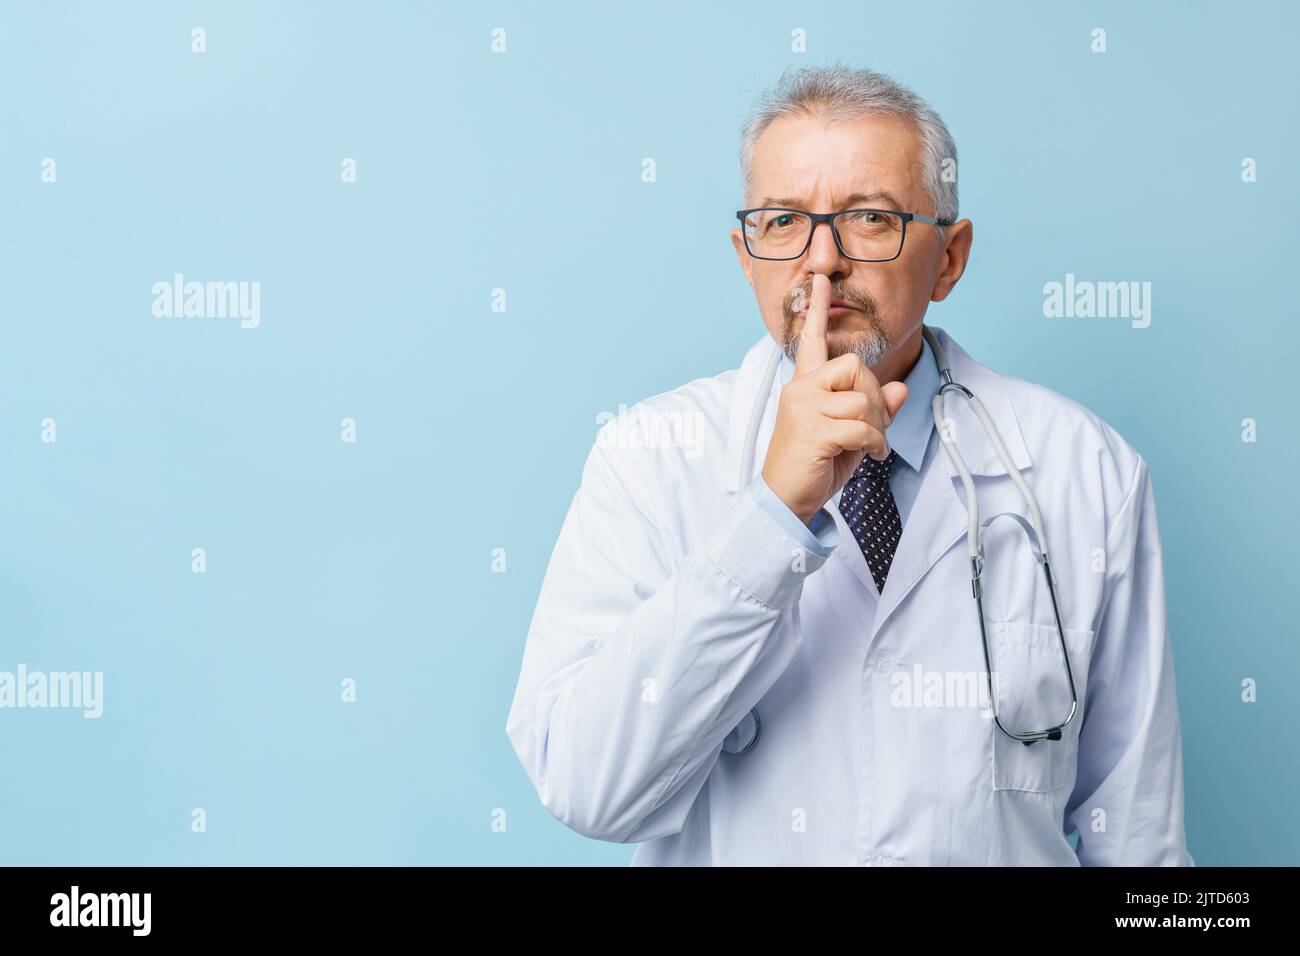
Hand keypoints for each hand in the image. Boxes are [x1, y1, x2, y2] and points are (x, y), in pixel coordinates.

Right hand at [760, 274, 908, 524]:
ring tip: (870, 447)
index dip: (817, 308)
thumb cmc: (813, 465)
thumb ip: (873, 409)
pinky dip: (875, 444)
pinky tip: (869, 457)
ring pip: (863, 400)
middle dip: (875, 400)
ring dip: (877, 428)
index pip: (810, 340)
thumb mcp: (849, 434)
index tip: (819, 279)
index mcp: (805, 386)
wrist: (785, 499)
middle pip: (856, 368)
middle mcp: (800, 390)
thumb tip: (898, 390)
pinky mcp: (814, 430)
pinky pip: (861, 426)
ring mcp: (804, 408)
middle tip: (873, 430)